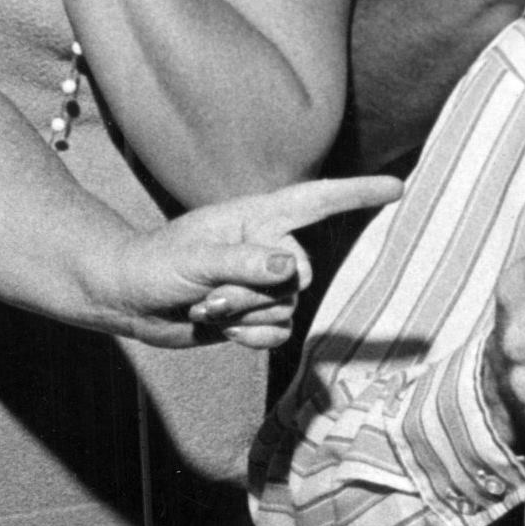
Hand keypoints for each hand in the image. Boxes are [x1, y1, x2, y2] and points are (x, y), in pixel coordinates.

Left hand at [99, 175, 402, 348]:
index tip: (397, 188)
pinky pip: (277, 334)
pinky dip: (247, 337)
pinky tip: (217, 325)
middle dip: (254, 292)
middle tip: (210, 293)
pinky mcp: (256, 315)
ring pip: (287, 309)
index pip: (318, 201)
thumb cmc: (154, 265)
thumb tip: (290, 269)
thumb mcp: (195, 260)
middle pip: (300, 275)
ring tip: (206, 305)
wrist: (127, 300)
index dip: (358, 193)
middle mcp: (268, 247)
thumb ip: (244, 262)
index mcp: (258, 217)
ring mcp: (263, 284)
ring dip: (243, 316)